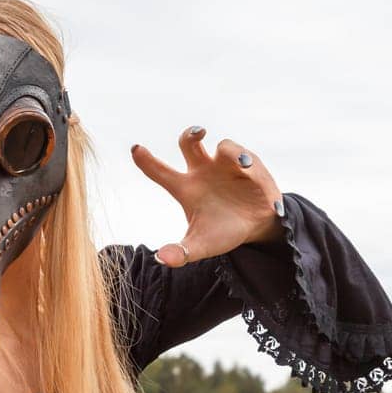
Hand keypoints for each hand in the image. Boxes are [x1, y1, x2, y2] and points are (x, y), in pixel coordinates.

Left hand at [131, 126, 283, 266]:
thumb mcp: (201, 246)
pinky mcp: (248, 165)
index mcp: (186, 188)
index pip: (160, 172)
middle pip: (189, 144)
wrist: (256, 229)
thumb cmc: (224, 232)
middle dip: (191, 134)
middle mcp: (202, 171)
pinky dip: (247, 162)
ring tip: (243, 164)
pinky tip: (248, 169)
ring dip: (231, 151)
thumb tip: (161, 258)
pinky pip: (245, 157)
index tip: (135, 148)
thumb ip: (182, 252)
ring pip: (224, 147)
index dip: (146, 160)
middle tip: (198, 134)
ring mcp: (225, 166)